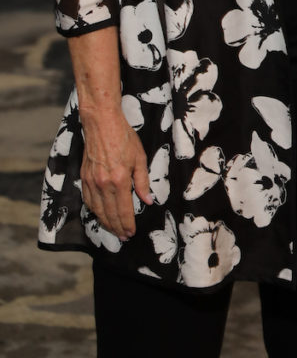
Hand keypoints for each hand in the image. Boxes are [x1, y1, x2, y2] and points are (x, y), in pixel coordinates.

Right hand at [80, 107, 153, 240]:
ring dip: (106, 223)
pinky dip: (94, 211)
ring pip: (98, 210)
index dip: (128, 224)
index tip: (131, 233)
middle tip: (124, 237)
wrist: (102, 123)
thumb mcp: (140, 158)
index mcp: (120, 180)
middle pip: (110, 214)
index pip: (123, 210)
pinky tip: (100, 215)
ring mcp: (92, 182)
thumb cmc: (124, 137)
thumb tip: (147, 201)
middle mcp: (104, 184)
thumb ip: (142, 181)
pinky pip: (89, 201)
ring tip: (114, 231)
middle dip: (117, 228)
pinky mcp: (84, 177)